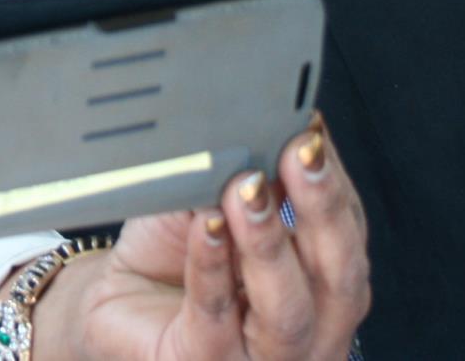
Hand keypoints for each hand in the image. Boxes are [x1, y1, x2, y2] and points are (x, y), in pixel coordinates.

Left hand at [29, 115, 369, 359]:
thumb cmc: (176, 253)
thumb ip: (246, 178)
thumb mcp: (216, 203)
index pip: (347, 232)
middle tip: (299, 152)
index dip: (335, 181)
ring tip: (247, 189)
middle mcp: (310, 328)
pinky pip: (215, 316)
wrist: (117, 304)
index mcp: (323, 284)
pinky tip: (207, 227)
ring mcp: (263, 357)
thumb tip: (265, 127)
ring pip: (287, 308)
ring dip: (269, 241)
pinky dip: (212, 266)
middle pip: (339, 276)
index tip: (312, 130)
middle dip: (322, 208)